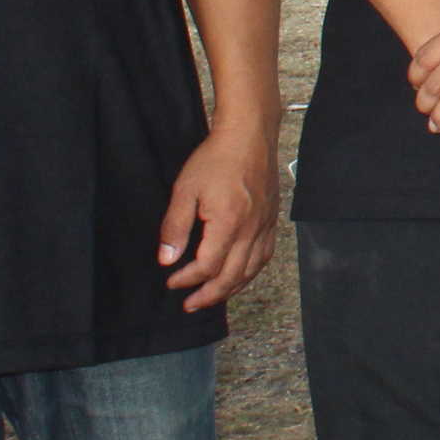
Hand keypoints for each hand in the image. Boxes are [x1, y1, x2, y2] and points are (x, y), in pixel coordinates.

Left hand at [158, 123, 280, 312]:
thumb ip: (175, 227)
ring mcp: (265, 225)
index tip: (172, 280)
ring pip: (251, 270)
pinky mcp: (272, 219)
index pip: (207, 266)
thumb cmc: (217, 158)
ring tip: (214, 297)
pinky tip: (241, 275)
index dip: (187, 279)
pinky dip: (252, 272)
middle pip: (232, 276)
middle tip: (190, 305)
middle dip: (209, 295)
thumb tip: (167, 258)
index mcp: (228, 223)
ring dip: (231, 289)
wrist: (249, 135)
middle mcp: (251, 229)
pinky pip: (265, 255)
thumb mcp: (185, 190)